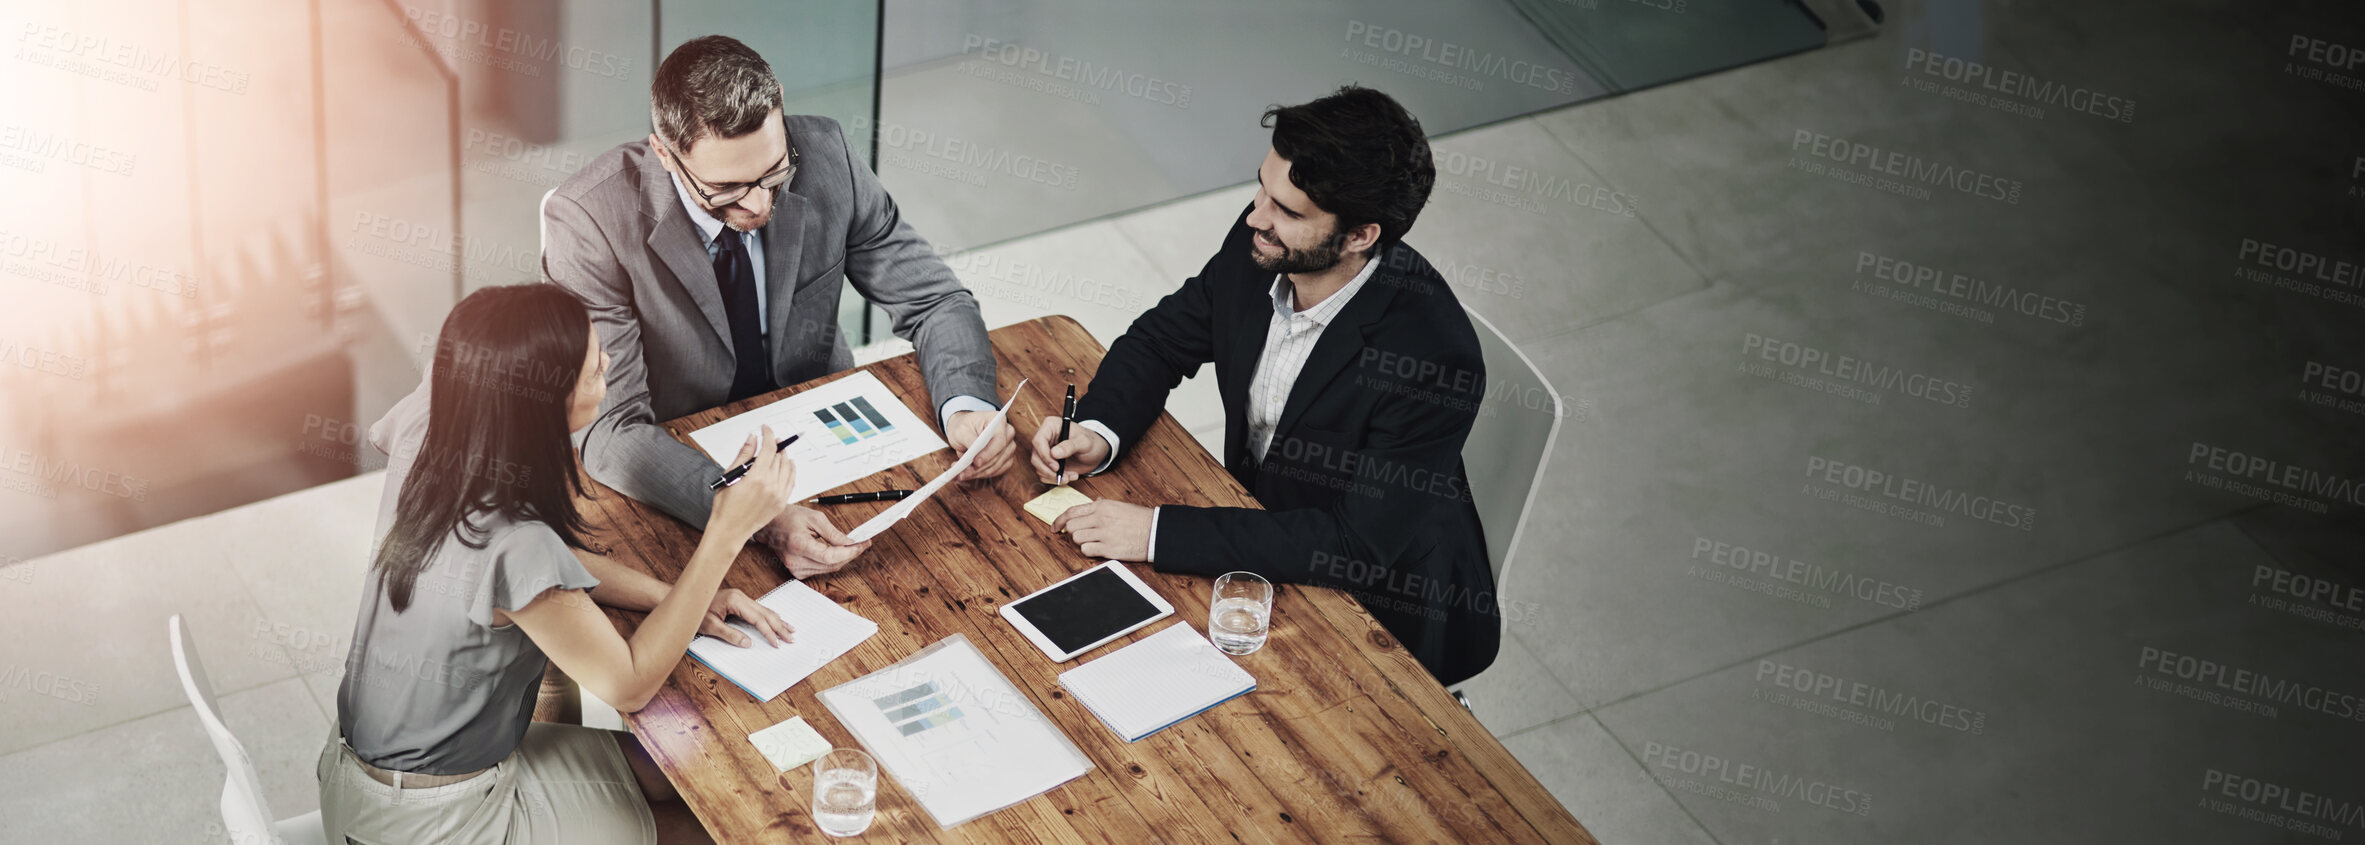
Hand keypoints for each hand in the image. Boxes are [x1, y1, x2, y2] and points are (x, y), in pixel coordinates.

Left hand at [701, 588, 795, 646]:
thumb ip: (730, 635)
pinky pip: (759, 609)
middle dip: (779, 626)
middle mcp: (741, 597)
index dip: (769, 632)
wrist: (686, 600)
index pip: (758, 619)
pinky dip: (769, 616)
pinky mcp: (739, 600)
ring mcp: (741, 597)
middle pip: (765, 613)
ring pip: (764, 610)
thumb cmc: (695, 612)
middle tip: (791, 638)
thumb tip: (748, 643)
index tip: (777, 643)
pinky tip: (777, 619)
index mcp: (736, 600)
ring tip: (790, 629)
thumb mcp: (710, 626)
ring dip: (778, 621)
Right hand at [707, 427, 796, 541]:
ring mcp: (778, 495)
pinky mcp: (781, 503)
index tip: (766, 428)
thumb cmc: (725, 506)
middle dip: (775, 444)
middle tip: (770, 438)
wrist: (729, 531)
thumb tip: (752, 438)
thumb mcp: (730, 477)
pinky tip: (789, 463)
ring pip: (787, 467)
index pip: (769, 448)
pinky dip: (791, 470)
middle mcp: (771, 486)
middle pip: (778, 457)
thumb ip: (743, 455)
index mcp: (757, 477)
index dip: (768, 435)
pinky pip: (791, 482)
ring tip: (779, 449)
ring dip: (784, 455)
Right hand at [757, 504, 869, 578]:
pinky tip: (837, 552)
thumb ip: (833, 533)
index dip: (849, 552)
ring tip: (852, 547)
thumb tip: (850, 543)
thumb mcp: (814, 518)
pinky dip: (831, 562)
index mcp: (798, 545)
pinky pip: (821, 570)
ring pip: (828, 569)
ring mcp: (795, 568)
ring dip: (842, 559)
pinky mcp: (797, 572)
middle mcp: (795, 561)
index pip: (829, 556)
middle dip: (850, 555)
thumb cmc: (789, 518)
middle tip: (862, 544)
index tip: (862, 545)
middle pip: (831, 565)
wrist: (770, 525)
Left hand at [946, 409, 1018, 480]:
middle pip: (998, 456)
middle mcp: (1008, 434)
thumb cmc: (964, 427)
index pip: (999, 440)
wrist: (965, 430)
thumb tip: (974, 453)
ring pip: (997, 466)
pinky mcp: (1006, 459)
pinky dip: (982, 475)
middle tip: (962, 473)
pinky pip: (997, 471)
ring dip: (978, 473)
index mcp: (998, 421)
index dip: (988, 453)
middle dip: (980, 468)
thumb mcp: (961, 430)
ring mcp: (1008, 447)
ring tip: (961, 475)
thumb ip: (969, 440)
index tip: (976, 462)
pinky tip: (968, 475)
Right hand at [1030, 415, 1110, 484]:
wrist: (1096, 451)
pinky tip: (1069, 476)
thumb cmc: (1091, 441)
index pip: (1038, 441)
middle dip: (1048, 470)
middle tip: (1062, 475)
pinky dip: (1055, 479)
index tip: (1056, 466)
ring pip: (1039, 468)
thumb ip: (1070, 446)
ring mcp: (1046, 452)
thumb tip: (1054, 453)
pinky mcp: (1048, 463)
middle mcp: (1045, 438)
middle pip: (1036, 457)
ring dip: (1053, 476)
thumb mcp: (1084, 442)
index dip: (1044, 455)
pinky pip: (1044, 474)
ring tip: (1070, 476)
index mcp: (1051, 426)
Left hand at [1051, 499, 1153, 560]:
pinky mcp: (1108, 549)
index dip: (1059, 520)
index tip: (1055, 527)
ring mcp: (1104, 534)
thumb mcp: (1120, 506)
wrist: (1155, 532)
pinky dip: (1089, 551)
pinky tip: (1098, 548)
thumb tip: (1093, 502)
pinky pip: (1086, 550)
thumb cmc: (1140, 520)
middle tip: (1080, 535)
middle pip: (1071, 526)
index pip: (1072, 511)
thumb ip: (1103, 504)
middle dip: (1072, 532)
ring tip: (1092, 541)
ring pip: (1076, 538)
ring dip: (1081, 541)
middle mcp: (1101, 518)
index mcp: (1102, 506)